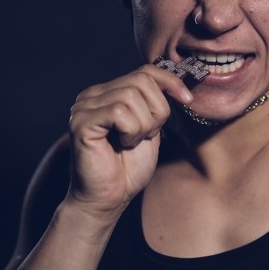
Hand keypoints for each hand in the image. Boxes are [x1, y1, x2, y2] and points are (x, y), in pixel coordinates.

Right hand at [65, 64, 193, 221]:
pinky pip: (119, 111)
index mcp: (108, 93)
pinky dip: (131, 130)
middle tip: (148, 134)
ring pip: (132, 96)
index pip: (145, 71)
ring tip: (132, 141)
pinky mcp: (80, 122)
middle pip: (141, 81)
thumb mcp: (151, 127)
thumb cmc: (128, 167)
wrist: (109, 198)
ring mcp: (83, 107)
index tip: (188, 99)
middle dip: (157, 110)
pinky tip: (123, 144)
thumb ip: (156, 103)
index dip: (171, 82)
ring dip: (144, 124)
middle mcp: (92, 95)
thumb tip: (177, 82)